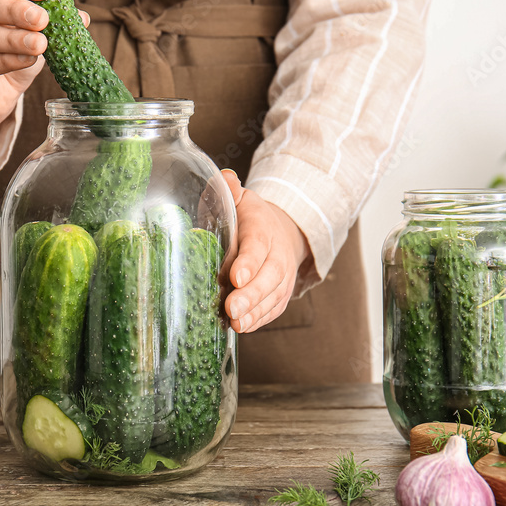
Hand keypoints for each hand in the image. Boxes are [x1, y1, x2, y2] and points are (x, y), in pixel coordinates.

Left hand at [221, 169, 310, 332]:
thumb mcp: (240, 198)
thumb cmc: (249, 218)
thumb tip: (224, 178)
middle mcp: (277, 254)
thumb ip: (229, 189)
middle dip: (251, 294)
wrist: (280, 231)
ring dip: (255, 312)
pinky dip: (260, 320)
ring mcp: (282, 276)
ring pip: (273, 296)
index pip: (257, 245)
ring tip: (236, 324)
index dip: (248, 262)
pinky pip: (273, 309)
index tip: (236, 276)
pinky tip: (244, 327)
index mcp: (262, 228)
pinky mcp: (280, 294)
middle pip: (269, 276)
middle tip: (232, 308)